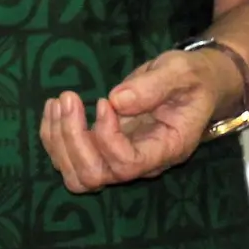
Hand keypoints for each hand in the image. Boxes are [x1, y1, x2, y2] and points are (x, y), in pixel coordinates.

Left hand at [39, 48, 237, 193]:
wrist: (195, 87)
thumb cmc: (191, 79)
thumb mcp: (181, 72)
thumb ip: (154, 86)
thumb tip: (117, 100)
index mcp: (166, 148)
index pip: (128, 163)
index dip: (106, 137)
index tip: (103, 102)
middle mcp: (142, 164)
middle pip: (96, 176)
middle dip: (74, 139)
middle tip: (69, 98)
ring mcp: (120, 160)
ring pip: (78, 176)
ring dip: (59, 141)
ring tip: (58, 102)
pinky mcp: (103, 150)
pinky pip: (69, 161)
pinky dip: (53, 136)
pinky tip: (55, 107)